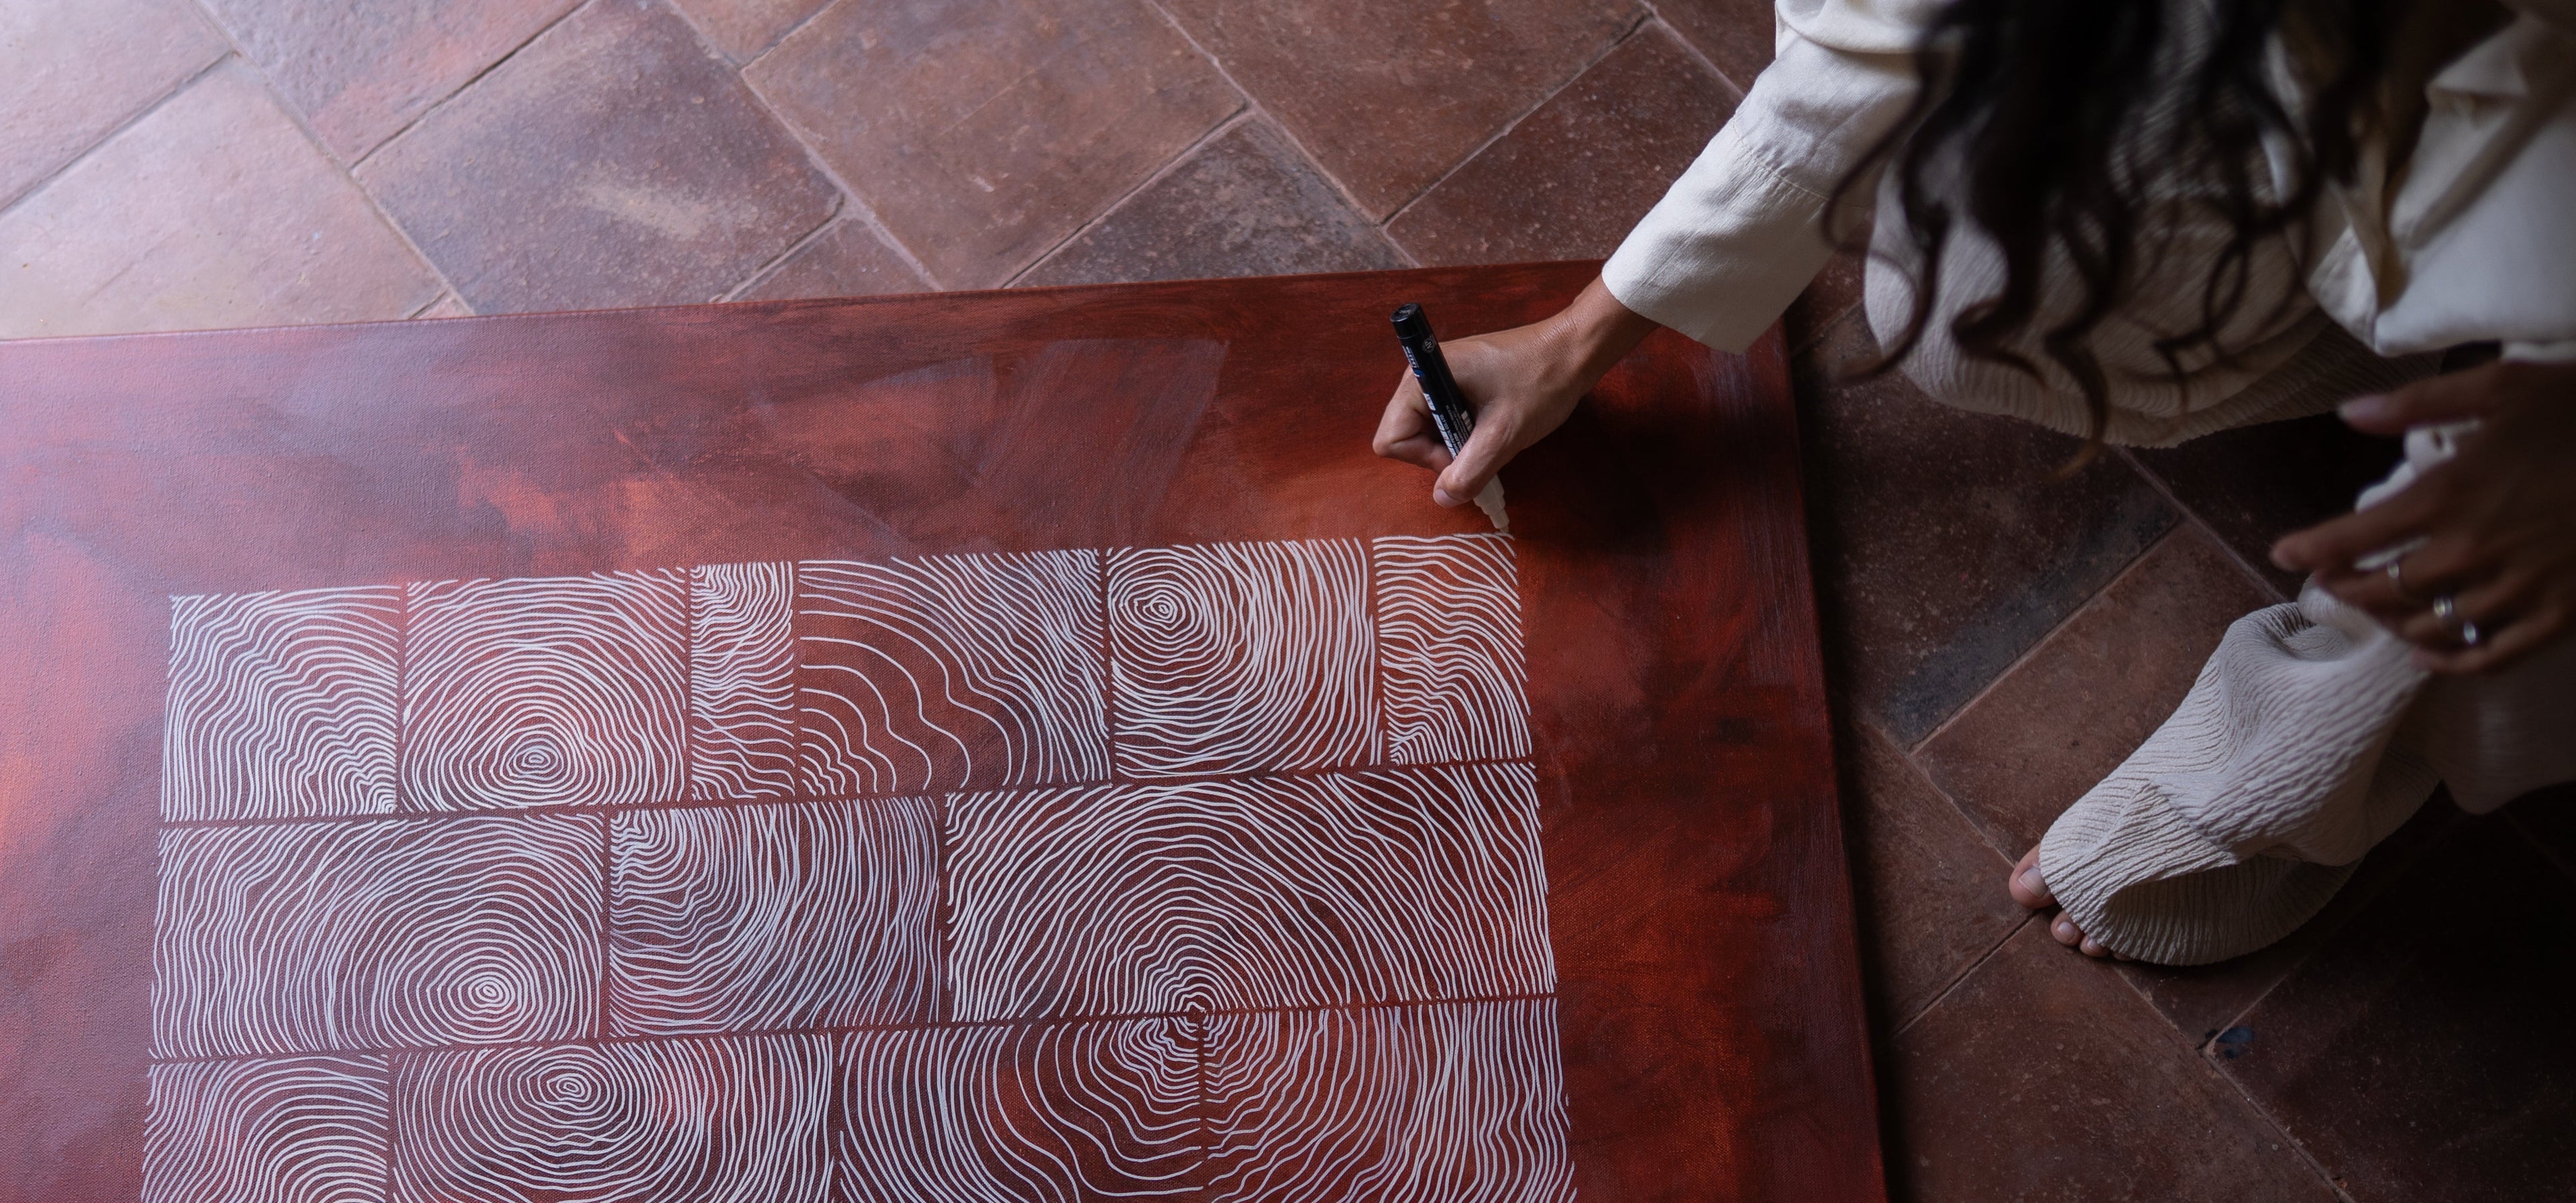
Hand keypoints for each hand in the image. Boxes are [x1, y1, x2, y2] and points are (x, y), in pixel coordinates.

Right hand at [1373, 276, 1660, 507]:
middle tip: (1483, 444)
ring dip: (1456, 444)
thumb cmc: (1540, 384)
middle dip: (1441, 452)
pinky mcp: (1456, 383)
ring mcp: (1439, 377)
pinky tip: (1492, 425)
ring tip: (1492, 433)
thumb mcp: (1504, 435)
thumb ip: (1469, 471)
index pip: (1392, 439)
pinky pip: (1443, 421)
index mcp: (1423, 377)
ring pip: (1426, 432)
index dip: (1426, 458)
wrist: (1573, 351)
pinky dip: (1465, 433)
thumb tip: (1442, 499)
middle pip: (1405, 436)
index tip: (1466, 452)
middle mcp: (1422, 374)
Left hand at [2271, 360, 2575, 672]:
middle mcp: (2471, 550)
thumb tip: (2350, 413)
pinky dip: (2451, 663)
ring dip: (2390, 623)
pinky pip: (2491, 655)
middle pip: (2382, 588)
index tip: (2283, 553)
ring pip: (2428, 625)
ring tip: (2373, 614)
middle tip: (2326, 585)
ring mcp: (2516, 588)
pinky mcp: (2558, 615)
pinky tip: (2427, 658)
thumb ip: (2421, 402)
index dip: (2312, 547)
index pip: (2354, 536)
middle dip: (2345, 589)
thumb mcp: (2503, 383)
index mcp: (2449, 493)